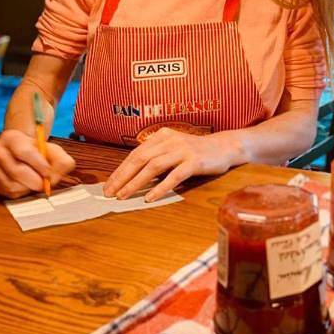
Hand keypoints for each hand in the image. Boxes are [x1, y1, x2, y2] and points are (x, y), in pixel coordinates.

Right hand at [0, 129, 75, 198]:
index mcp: (11, 137)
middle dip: (35, 180)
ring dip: (28, 188)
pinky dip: (21, 192)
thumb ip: (62, 161)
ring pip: (12, 185)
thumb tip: (54, 178)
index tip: (50, 174)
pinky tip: (25, 184)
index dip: (39, 165)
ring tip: (35, 181)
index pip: (24, 152)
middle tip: (45, 184)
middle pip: (17, 171)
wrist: (19, 151)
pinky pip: (7, 193)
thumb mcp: (53, 150)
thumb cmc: (38, 151)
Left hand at [103, 128, 243, 202]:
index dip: (120, 170)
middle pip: (140, 159)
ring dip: (136, 182)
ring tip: (125, 196)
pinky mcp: (194, 161)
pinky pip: (174, 175)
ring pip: (153, 166)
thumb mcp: (173, 149)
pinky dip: (160, 187)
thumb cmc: (196, 152)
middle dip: (123, 177)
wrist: (224, 147)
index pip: (135, 154)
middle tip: (110, 192)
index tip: (109, 185)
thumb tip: (132, 176)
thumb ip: (156, 157)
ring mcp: (183, 150)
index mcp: (162, 135)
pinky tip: (150, 197)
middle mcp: (170, 140)